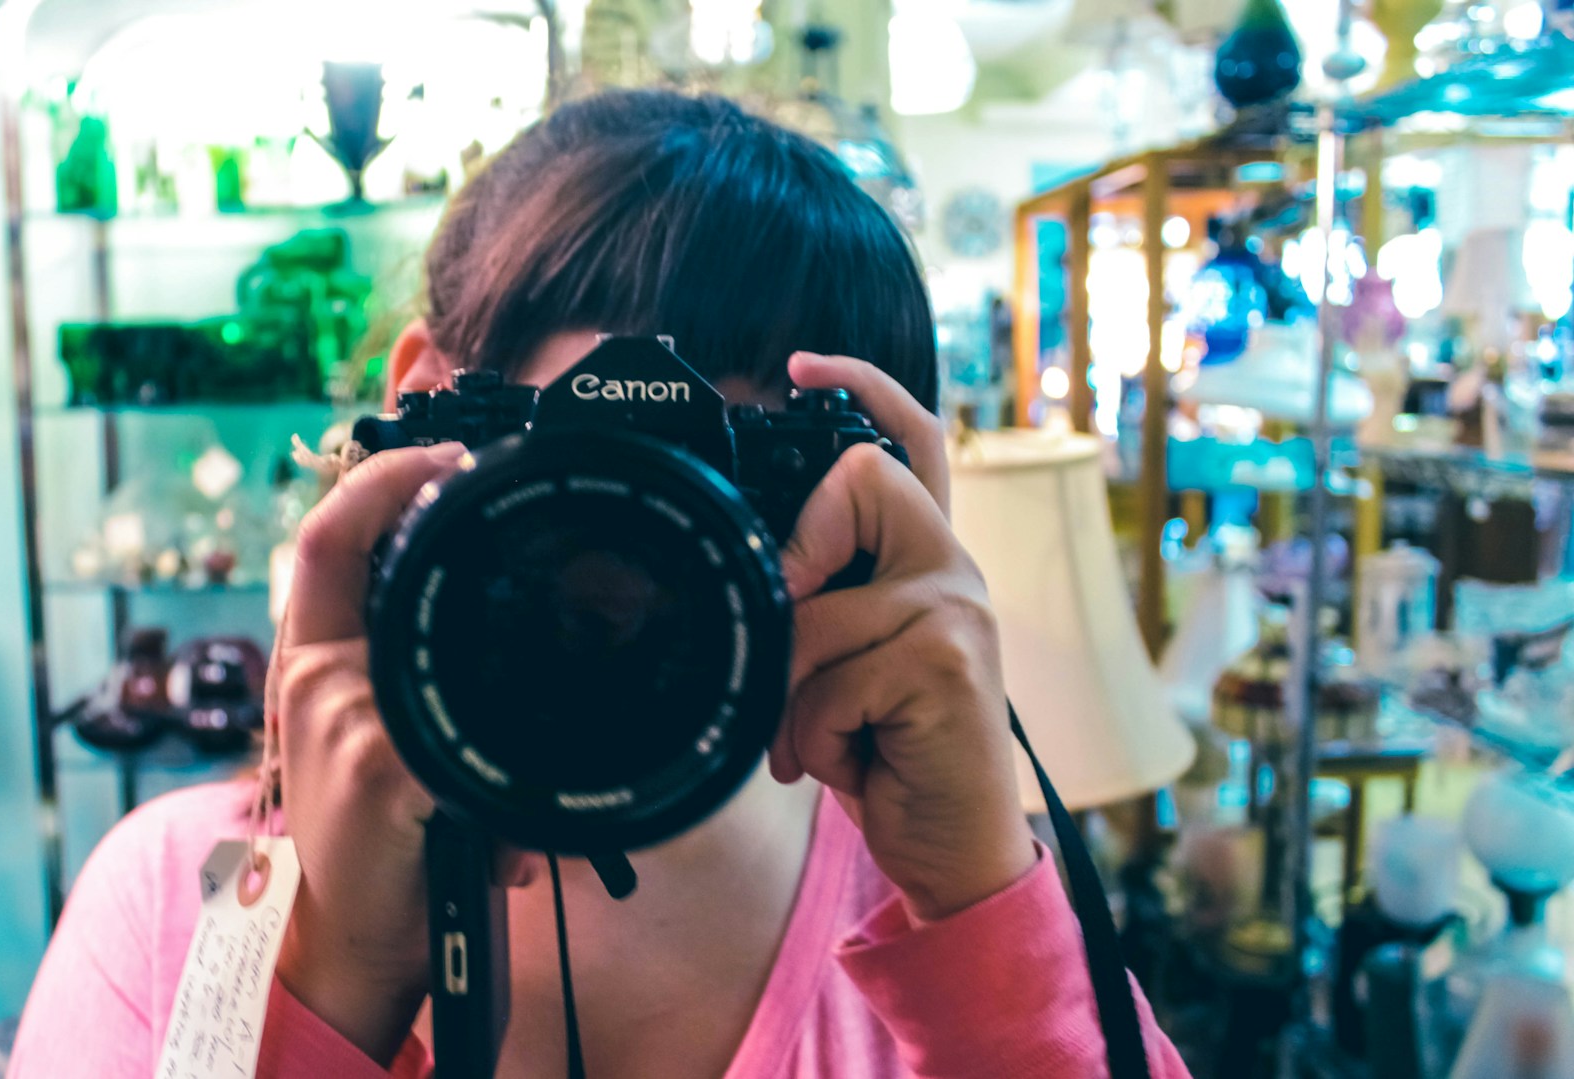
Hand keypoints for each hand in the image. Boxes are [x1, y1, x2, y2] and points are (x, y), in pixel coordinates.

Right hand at [268, 442, 462, 1063]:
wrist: (359, 939)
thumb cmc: (384, 837)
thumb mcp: (384, 738)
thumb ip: (415, 676)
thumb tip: (512, 630)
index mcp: (315, 664)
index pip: (320, 543)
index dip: (371, 479)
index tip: (436, 450)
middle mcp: (313, 681)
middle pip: (346, 555)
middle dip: (406, 492)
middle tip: (472, 468)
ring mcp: (340, 722)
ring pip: (416, 635)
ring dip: (475, 618)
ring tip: (516, 585)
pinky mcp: (374, 773)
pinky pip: (444, 725)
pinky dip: (498, 729)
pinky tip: (529, 749)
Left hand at [768, 353, 1035, 920]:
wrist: (954, 847)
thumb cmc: (891, 749)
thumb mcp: (845, 666)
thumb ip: (820, 605)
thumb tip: (757, 575)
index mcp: (927, 558)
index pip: (910, 440)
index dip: (862, 387)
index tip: (803, 367)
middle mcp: (952, 568)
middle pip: (856, 485)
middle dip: (800, 562)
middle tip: (803, 632)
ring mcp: (956, 610)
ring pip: (813, 615)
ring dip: (795, 699)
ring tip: (826, 739)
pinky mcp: (944, 662)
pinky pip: (826, 683)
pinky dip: (815, 738)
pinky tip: (853, 761)